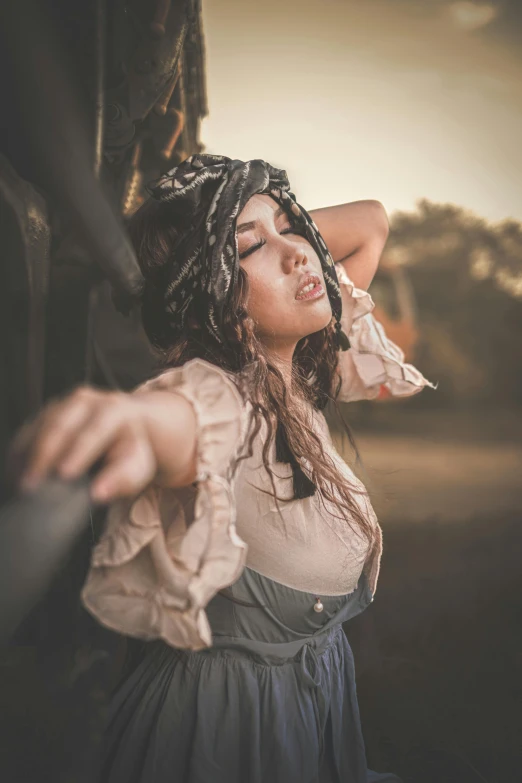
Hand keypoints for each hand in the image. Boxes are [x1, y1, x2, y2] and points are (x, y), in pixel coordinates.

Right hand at [8, 386, 157, 502]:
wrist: (122, 427)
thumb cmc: (128, 452)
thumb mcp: (137, 465)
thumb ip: (123, 478)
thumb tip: (98, 493)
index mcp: (114, 408)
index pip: (94, 431)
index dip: (79, 452)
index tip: (65, 474)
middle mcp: (86, 400)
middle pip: (60, 425)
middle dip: (44, 456)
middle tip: (32, 485)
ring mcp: (62, 403)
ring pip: (39, 427)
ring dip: (28, 456)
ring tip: (22, 484)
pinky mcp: (44, 413)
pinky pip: (27, 432)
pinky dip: (21, 454)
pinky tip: (17, 475)